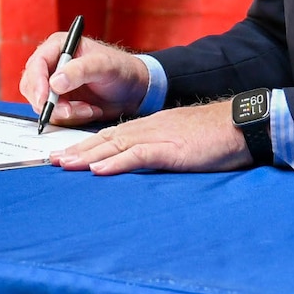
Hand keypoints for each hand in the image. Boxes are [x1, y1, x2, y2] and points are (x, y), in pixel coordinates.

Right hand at [21, 33, 150, 126]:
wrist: (133, 90)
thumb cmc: (121, 69)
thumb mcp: (104, 65)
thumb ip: (80, 70)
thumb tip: (54, 83)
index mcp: (59, 47)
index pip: (36, 64)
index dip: (37, 82)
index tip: (45, 99)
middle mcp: (52, 65)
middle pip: (32, 86)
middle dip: (50, 103)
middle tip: (71, 111)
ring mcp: (54, 85)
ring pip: (42, 104)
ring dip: (65, 112)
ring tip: (89, 109)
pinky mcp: (59, 102)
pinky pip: (54, 115)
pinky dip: (71, 118)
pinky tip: (89, 110)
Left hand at [50, 101, 251, 174]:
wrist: (243, 123)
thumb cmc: (217, 135)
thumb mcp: (182, 141)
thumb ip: (161, 149)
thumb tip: (144, 162)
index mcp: (151, 126)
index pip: (111, 135)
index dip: (86, 146)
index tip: (65, 155)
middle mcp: (148, 128)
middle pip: (105, 140)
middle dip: (77, 151)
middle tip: (51, 161)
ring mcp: (158, 137)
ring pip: (115, 146)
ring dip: (87, 157)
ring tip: (64, 165)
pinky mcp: (171, 149)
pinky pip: (138, 155)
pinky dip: (115, 163)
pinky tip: (98, 170)